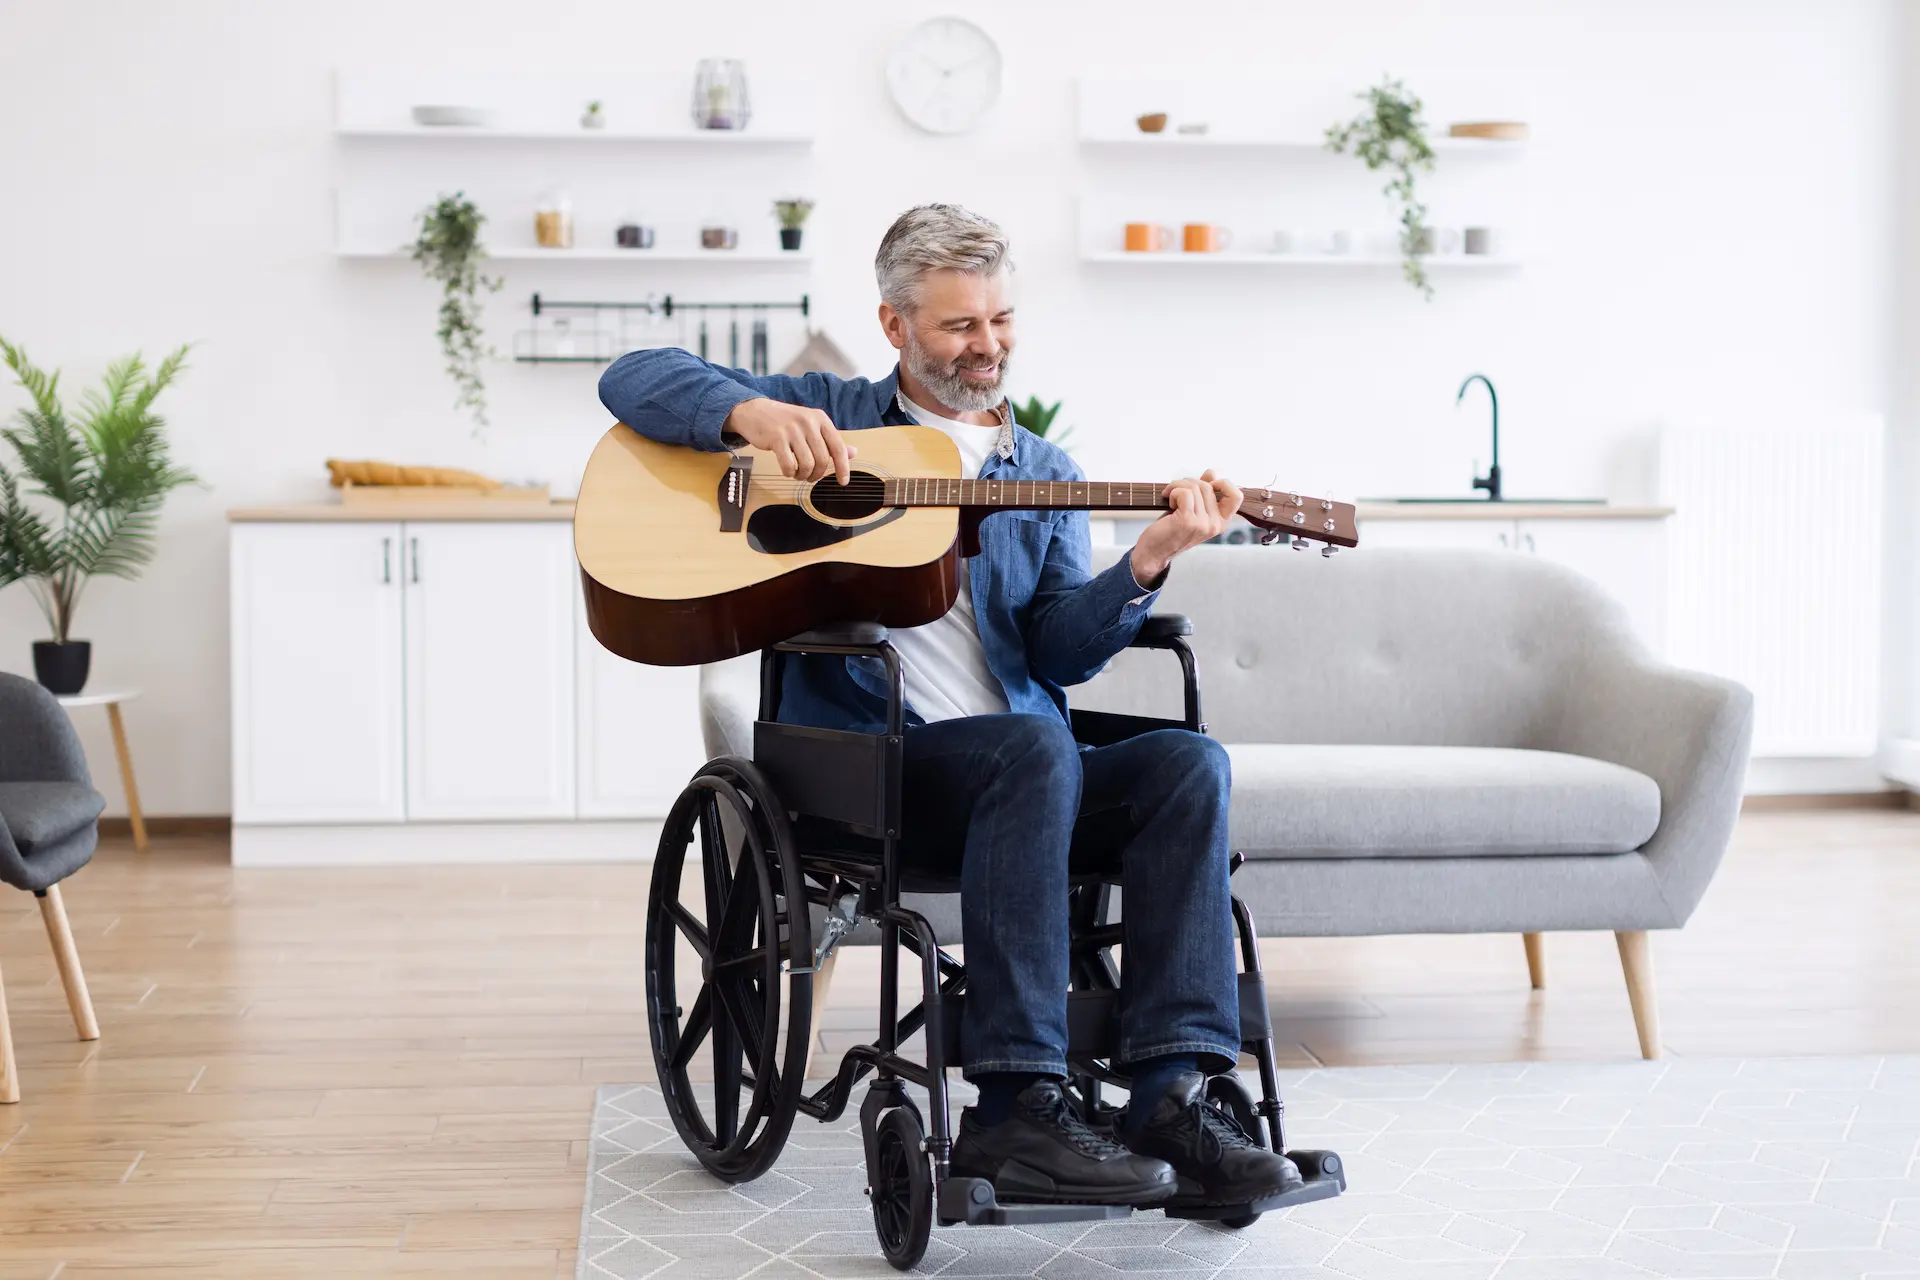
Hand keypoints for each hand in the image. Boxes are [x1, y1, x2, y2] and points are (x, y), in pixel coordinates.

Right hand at [726, 397, 854, 483]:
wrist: (755, 412)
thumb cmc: (785, 423)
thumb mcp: (811, 427)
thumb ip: (831, 441)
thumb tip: (853, 453)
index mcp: (820, 419)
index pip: (838, 447)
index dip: (843, 467)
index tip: (843, 482)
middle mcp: (808, 422)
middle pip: (822, 459)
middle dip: (817, 474)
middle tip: (810, 477)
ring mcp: (792, 429)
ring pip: (807, 464)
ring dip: (803, 475)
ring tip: (798, 474)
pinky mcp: (776, 437)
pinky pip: (789, 465)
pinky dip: (789, 473)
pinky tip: (787, 471)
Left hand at [1128, 470, 1241, 585]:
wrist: (1153, 552)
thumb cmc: (1171, 529)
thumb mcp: (1193, 510)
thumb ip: (1204, 493)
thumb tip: (1211, 473)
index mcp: (1221, 522)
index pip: (1237, 496)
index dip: (1223, 483)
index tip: (1205, 484)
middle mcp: (1215, 524)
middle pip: (1209, 486)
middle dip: (1189, 482)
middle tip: (1176, 491)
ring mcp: (1202, 524)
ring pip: (1195, 487)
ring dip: (1177, 486)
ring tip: (1170, 497)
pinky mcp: (1187, 521)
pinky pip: (1184, 493)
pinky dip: (1172, 491)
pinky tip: (1167, 501)